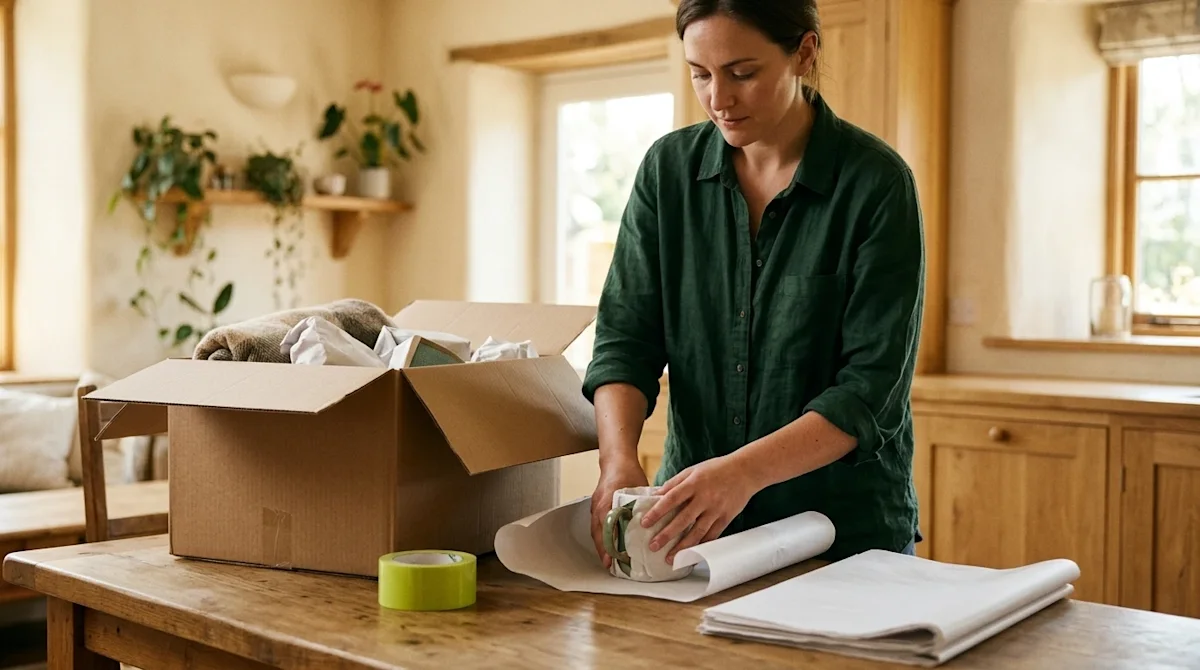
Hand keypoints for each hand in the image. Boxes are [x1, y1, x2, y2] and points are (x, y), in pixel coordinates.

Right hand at [590, 459, 648, 567]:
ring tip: (609, 559)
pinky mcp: (597, 505)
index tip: (611, 559)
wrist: (616, 458)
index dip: (608, 546)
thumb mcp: (639, 488)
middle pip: (597, 533)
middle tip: (610, 565)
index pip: (605, 529)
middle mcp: (598, 506)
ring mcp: (596, 506)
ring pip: (595, 530)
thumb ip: (646, 504)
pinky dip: (601, 535)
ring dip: (601, 545)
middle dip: (602, 550)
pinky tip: (609, 543)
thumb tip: (659, 520)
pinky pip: (596, 524)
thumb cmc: (628, 471)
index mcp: (607, 503)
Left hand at [640, 455, 757, 563]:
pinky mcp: (726, 518)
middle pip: (683, 519)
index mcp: (693, 483)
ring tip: (670, 558)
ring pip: (697, 532)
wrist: (745, 471)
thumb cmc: (716, 469)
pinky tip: (691, 555)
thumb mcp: (693, 470)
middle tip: (653, 546)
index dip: (657, 512)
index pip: (671, 499)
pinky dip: (701, 546)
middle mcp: (704, 498)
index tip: (645, 523)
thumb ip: (675, 483)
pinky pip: (712, 535)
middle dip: (666, 535)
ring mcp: (716, 509)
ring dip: (682, 547)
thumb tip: (656, 495)